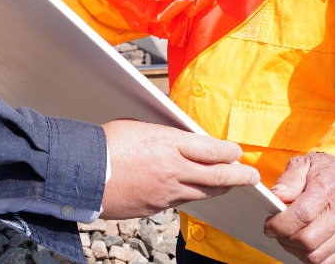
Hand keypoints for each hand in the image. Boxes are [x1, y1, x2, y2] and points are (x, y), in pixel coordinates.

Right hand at [100, 120, 259, 218]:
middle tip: (252, 176)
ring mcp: (165, 192)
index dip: (230, 152)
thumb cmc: (105, 144)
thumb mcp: (137, 127)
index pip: (212, 150)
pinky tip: (189, 191)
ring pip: (203, 193)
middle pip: (217, 176)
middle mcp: (173, 169)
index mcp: (168, 144)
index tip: (237, 152)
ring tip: (229, 185)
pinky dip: (188, 195)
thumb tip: (178, 137)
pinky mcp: (155, 208)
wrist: (82, 172)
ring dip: (218, 189)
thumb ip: (163, 135)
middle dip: (239, 176)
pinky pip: (178, 202)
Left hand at [264, 152, 334, 263]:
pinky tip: (301, 245)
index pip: (303, 214)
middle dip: (285, 238)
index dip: (281, 224)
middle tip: (275, 230)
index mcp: (330, 187)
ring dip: (294, 250)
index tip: (269, 224)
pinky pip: (327, 262)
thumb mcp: (303, 163)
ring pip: (316, 255)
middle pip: (308, 240)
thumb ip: (289, 179)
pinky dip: (309, 258)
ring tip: (286, 236)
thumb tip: (276, 196)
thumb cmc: (323, 171)